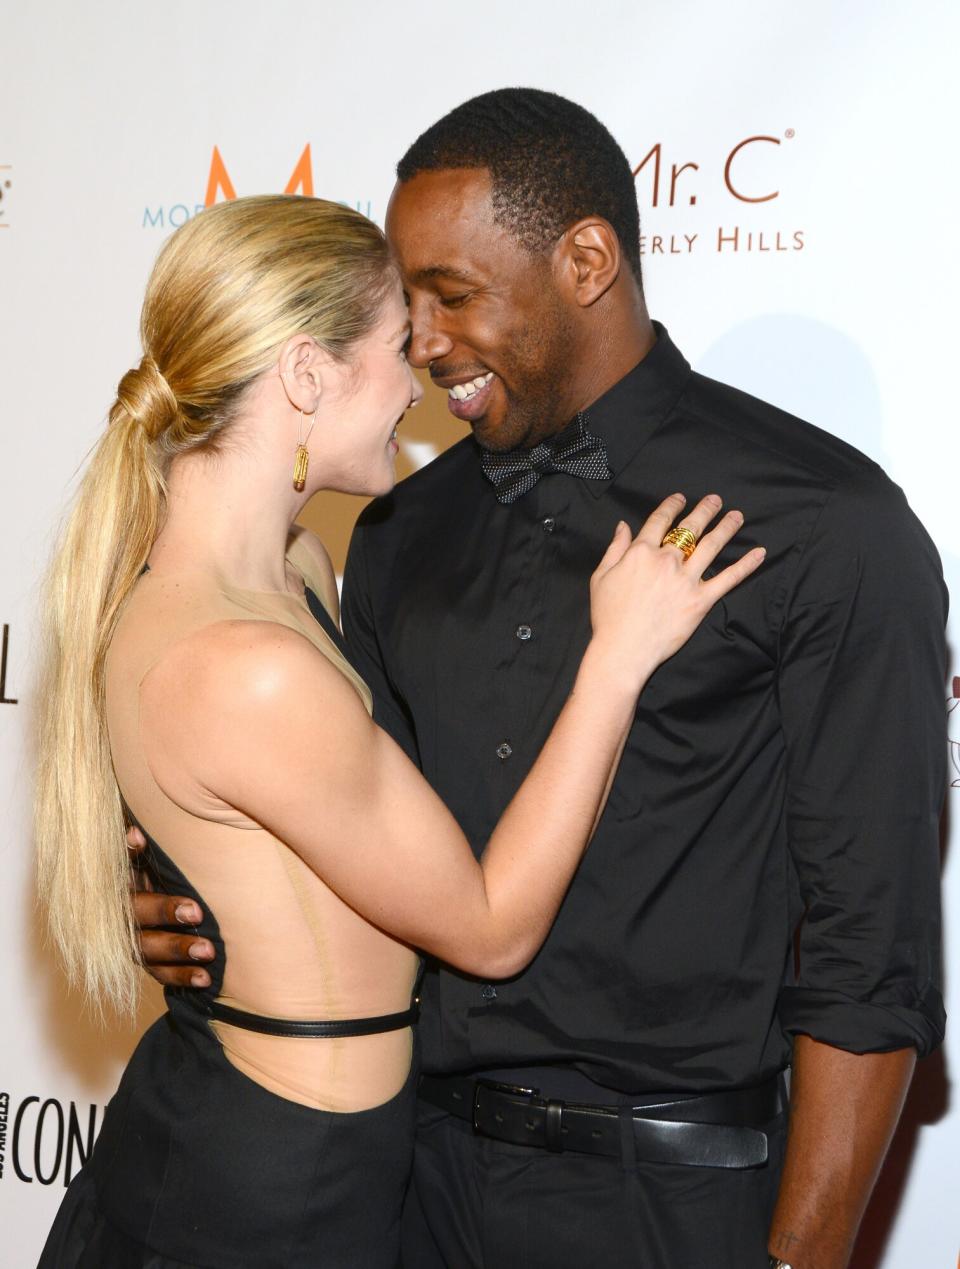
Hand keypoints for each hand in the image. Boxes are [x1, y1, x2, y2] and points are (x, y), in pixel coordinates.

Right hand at [127, 825, 213, 987]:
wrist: (190, 912)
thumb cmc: (182, 870)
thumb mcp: (172, 853)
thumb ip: (165, 835)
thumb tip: (157, 804)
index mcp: (129, 876)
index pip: (120, 861)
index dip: (126, 850)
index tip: (139, 836)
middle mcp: (127, 907)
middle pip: (134, 911)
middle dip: (163, 910)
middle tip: (196, 910)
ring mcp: (137, 938)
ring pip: (147, 948)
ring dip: (177, 949)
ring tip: (209, 950)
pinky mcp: (152, 963)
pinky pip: (162, 975)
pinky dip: (184, 977)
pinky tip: (207, 978)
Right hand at [589, 492, 763, 689]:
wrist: (623, 648)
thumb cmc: (608, 616)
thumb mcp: (601, 577)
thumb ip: (615, 548)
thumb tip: (623, 526)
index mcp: (641, 553)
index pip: (660, 521)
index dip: (671, 506)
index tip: (680, 498)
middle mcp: (666, 561)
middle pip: (689, 529)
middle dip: (704, 510)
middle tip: (715, 500)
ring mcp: (686, 580)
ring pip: (711, 546)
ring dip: (726, 528)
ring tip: (737, 516)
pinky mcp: (701, 600)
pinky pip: (728, 579)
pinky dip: (746, 565)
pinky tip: (759, 553)